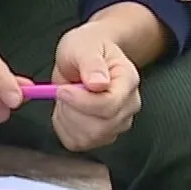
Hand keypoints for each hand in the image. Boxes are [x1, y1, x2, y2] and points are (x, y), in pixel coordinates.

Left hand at [47, 20, 141, 151]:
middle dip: (72, 110)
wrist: (87, 55)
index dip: (81, 102)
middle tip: (62, 90)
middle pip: (101, 127)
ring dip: (68, 119)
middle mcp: (129, 105)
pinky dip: (65, 129)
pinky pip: (79, 143)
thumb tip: (98, 84)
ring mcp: (118, 123)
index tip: (61, 89)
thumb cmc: (87, 47)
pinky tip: (66, 111)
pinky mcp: (103, 135)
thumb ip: (91, 63)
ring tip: (66, 98)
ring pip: (89, 138)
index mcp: (128, 80)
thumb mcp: (85, 46)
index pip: (110, 105)